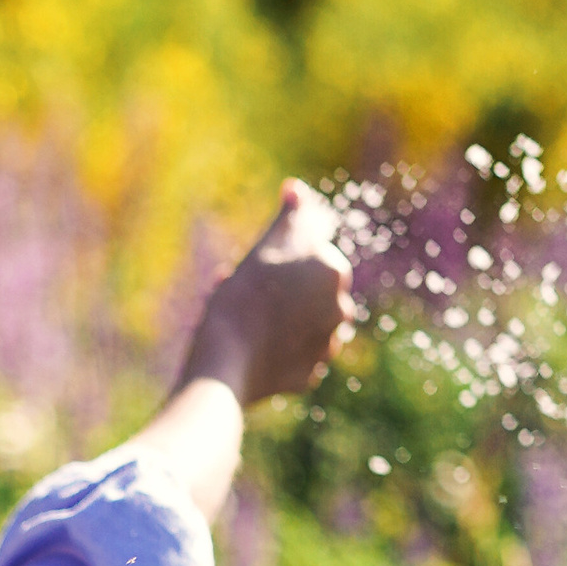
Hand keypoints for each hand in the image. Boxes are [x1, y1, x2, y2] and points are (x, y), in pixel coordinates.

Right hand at [179, 180, 355, 408]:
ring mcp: (327, 345)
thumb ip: (290, 216)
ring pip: (308, 324)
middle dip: (291, 291)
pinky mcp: (310, 376)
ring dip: (289, 321)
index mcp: (333, 269)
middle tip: (256, 294)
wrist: (225, 362)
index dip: (285, 257)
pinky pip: (297, 359)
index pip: (314, 251)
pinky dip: (282, 355)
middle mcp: (340, 306)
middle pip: (314, 290)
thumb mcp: (265, 247)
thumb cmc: (241, 298)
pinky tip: (257, 352)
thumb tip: (296, 189)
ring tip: (252, 323)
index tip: (264, 266)